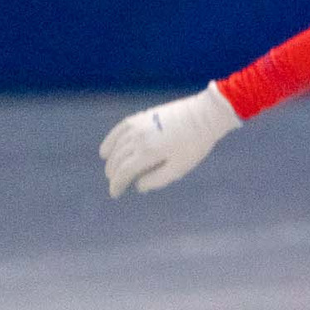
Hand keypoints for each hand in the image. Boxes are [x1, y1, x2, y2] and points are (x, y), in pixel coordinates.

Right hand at [100, 83, 242, 196]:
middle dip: (114, 173)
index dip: (117, 184)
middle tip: (115, 183)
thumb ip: (157, 180)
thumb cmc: (195, 144)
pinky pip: (119, 129)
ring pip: (117, 146)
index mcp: (148, 153)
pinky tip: (106, 150)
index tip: (115, 193)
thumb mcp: (179, 168)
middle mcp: (138, 139)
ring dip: (111, 160)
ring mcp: (138, 126)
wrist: (204, 115)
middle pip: (118, 159)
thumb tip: (138, 186)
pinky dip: (110, 140)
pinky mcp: (141, 116)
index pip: (124, 172)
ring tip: (111, 170)